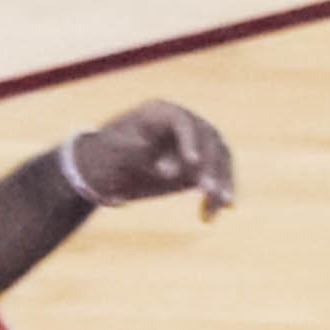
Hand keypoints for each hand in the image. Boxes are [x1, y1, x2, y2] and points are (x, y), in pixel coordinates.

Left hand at [64, 101, 236, 215]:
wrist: (109, 168)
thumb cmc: (108, 155)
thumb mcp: (113, 153)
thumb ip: (133, 154)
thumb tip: (159, 164)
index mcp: (160, 112)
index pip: (183, 122)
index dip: (190, 140)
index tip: (192, 163)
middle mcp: (185, 123)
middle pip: (208, 141)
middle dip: (210, 166)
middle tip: (206, 190)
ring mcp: (198, 142)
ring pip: (220, 159)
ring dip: (222, 181)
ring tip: (221, 203)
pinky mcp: (203, 164)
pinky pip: (218, 177)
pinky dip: (215, 197)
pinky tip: (208, 217)